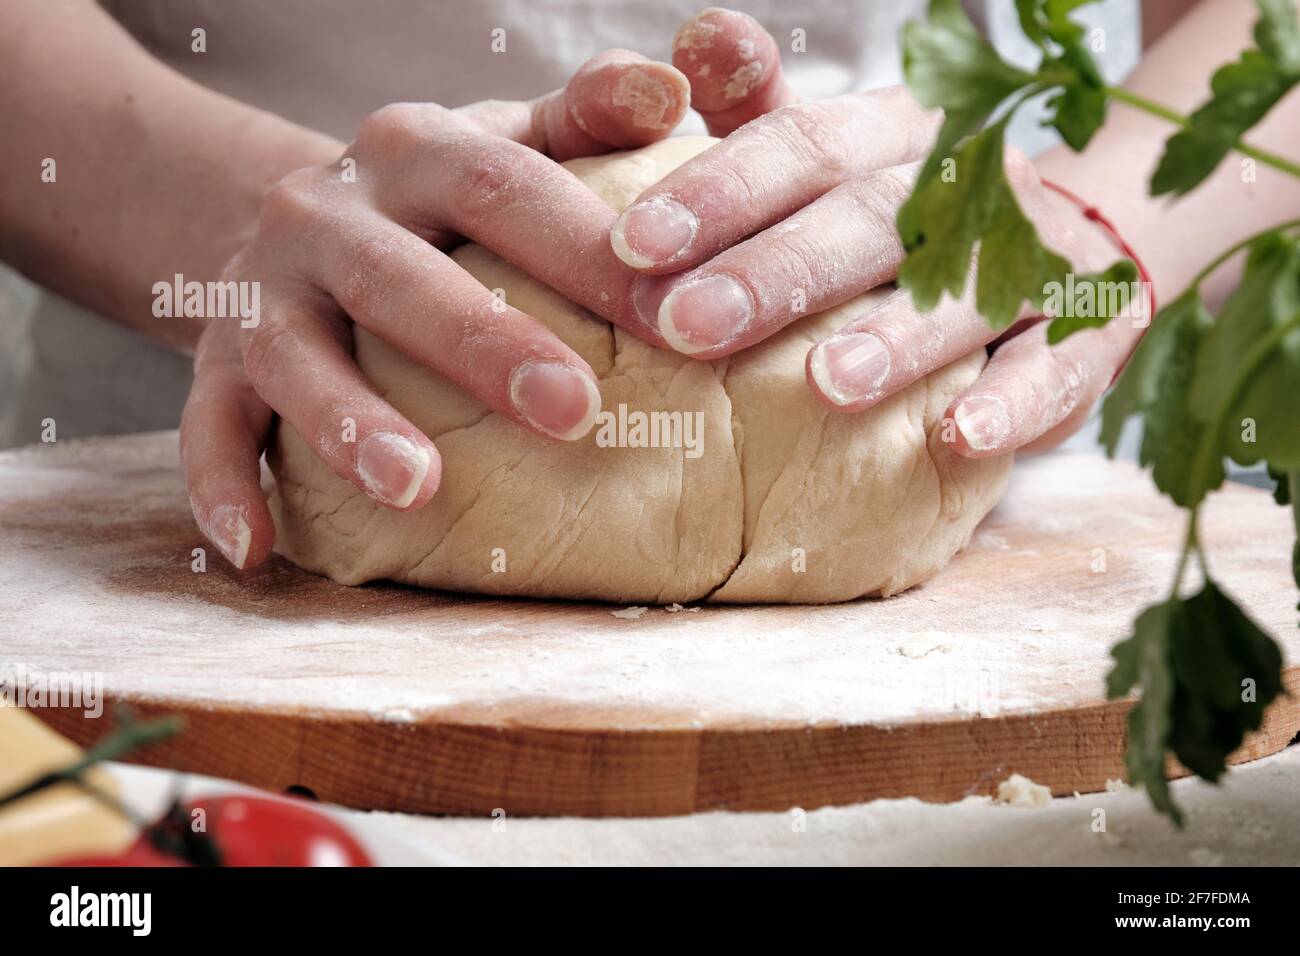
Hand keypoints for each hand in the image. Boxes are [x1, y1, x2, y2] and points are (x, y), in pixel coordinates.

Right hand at [182, 51, 691, 569]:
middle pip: (402, 276)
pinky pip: (208, 425)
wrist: (297, 216)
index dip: (583, 250)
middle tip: (575, 411)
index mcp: (414, 150)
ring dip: (351, 422)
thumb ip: (588, 116)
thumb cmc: (441, 198)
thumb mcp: (507, 138)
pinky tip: (257, 548)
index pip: (502, 188)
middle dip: (486, 344)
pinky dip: (221, 485)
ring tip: (418, 488)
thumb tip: (672, 89)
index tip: (670, 319)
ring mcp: (264, 289)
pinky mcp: (215, 360)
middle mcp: (328, 212)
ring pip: (297, 355)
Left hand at [611, 8, 1147, 458]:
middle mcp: (966, 182)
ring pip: (967, 287)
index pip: (803, 145)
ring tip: (827, 384)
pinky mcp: (1091, 330)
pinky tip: (962, 436)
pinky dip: (1013, 401)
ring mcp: (1037, 252)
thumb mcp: (830, 166)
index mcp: (890, 137)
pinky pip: (1058, 366)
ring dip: (899, 336)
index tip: (633, 245)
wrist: (1060, 253)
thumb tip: (696, 40)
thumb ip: (760, 117)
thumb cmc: (900, 223)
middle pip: (871, 214)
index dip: (720, 190)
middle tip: (690, 326)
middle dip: (778, 271)